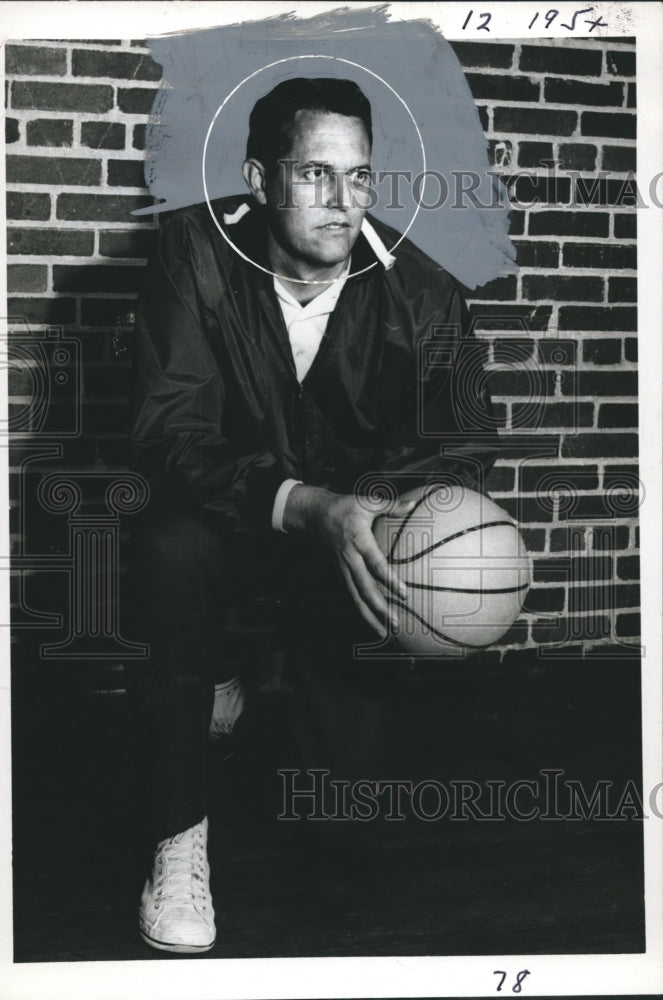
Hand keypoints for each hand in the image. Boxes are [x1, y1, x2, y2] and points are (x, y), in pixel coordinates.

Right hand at [283, 485, 414, 636]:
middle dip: (380, 608)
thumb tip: (412, 504)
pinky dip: (360, 610)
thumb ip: (391, 505)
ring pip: (355, 597)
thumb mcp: (367, 501)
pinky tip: (370, 623)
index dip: (390, 580)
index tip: (404, 594)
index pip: (376, 565)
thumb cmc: (344, 507)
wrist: (314, 515)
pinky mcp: (339, 573)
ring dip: (369, 617)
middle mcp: (349, 559)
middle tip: (396, 624)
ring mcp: (342, 568)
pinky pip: (350, 595)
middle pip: (365, 588)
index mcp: (359, 541)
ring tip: (384, 634)